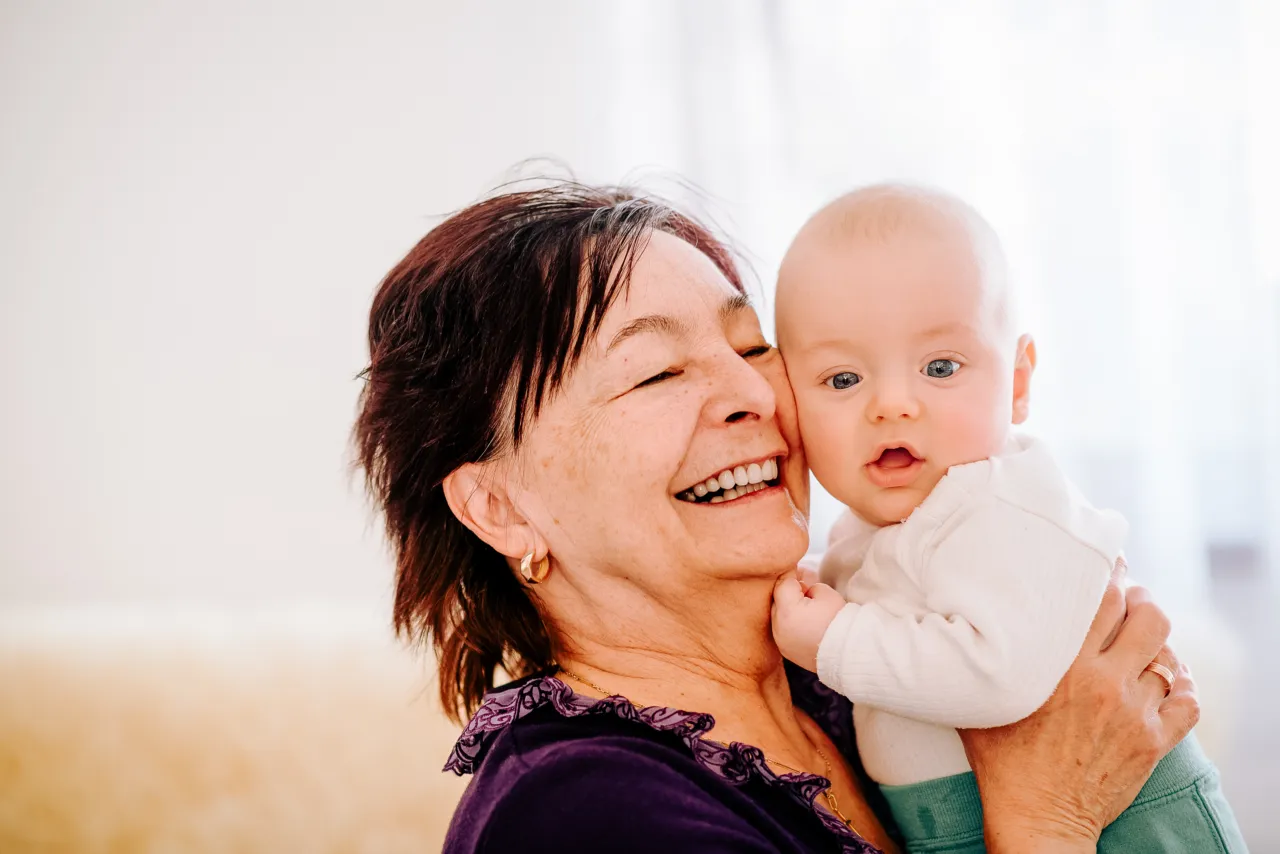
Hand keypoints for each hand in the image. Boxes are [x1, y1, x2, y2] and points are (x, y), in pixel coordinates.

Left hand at [771, 569, 846, 671]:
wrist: (847, 653)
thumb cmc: (839, 621)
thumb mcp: (826, 593)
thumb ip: (809, 585)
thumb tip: (803, 587)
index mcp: (787, 610)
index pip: (783, 583)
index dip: (793, 575)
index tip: (801, 570)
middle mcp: (778, 627)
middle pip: (777, 599)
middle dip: (790, 591)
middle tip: (807, 588)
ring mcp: (780, 641)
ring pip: (778, 615)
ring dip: (789, 608)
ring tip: (808, 607)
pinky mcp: (785, 650)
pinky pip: (782, 630)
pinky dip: (790, 623)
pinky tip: (805, 622)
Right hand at [958, 561, 1199, 850]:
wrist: (1038, 819)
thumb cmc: (1001, 763)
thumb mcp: (980, 703)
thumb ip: (978, 661)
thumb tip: (951, 622)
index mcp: (1064, 667)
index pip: (1104, 599)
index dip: (1111, 574)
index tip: (1106, 564)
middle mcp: (1105, 682)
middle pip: (1147, 616)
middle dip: (1140, 599)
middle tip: (1129, 597)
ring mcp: (1135, 713)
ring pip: (1169, 655)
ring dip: (1158, 643)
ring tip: (1143, 638)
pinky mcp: (1155, 742)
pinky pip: (1187, 701)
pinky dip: (1181, 686)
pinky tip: (1165, 680)